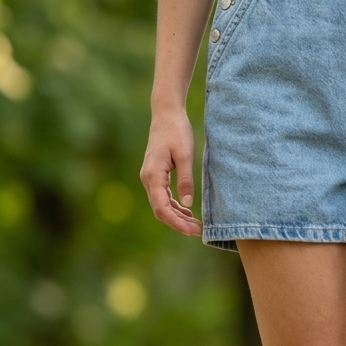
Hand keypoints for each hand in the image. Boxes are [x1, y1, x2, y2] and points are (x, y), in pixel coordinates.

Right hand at [140, 108, 201, 236]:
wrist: (166, 114)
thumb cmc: (177, 132)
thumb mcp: (185, 155)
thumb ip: (186, 180)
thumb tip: (188, 205)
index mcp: (153, 176)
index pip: (161, 207)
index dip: (176, 222)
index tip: (192, 230)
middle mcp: (148, 179)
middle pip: (160, 210)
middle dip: (178, 223)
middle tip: (197, 231)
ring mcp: (150, 177)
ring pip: (161, 205)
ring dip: (177, 216)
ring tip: (195, 224)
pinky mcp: (156, 175)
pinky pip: (163, 196)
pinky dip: (174, 206)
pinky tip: (187, 211)